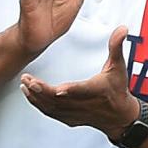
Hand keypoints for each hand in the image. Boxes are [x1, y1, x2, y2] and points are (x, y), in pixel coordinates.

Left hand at [20, 24, 139, 136]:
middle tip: (28, 79)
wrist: (119, 117)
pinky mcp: (69, 118)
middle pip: (61, 100)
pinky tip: (29, 94)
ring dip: (36, 96)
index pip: (83, 90)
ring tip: (25, 84)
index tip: (59, 89)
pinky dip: (38, 104)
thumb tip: (122, 29)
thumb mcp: (118, 67)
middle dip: (42, 90)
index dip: (71, 90)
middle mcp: (85, 104)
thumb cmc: (117, 90)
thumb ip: (116, 47)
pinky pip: (50, 113)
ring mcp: (75, 113)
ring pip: (52, 107)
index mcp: (97, 90)